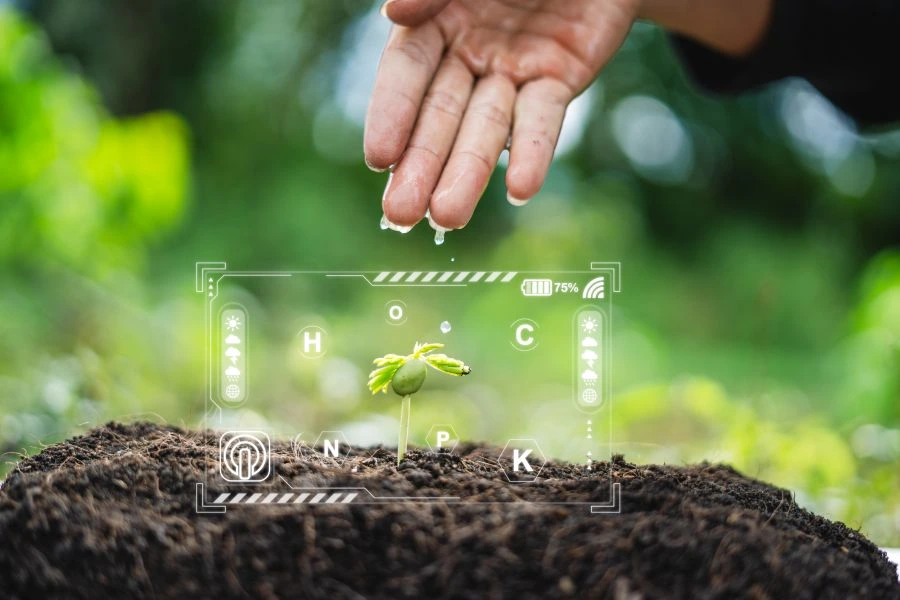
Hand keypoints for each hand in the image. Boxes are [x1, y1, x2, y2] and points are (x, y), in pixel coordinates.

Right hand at [364, 0, 640, 231]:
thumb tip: (393, 13)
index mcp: (436, 20)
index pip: (405, 73)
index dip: (391, 114)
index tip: (378, 159)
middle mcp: (469, 52)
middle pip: (440, 116)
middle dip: (421, 165)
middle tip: (400, 216)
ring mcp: (513, 70)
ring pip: (486, 128)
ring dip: (467, 174)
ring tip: (447, 218)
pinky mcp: (557, 80)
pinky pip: (542, 120)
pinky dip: (533, 153)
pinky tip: (520, 189)